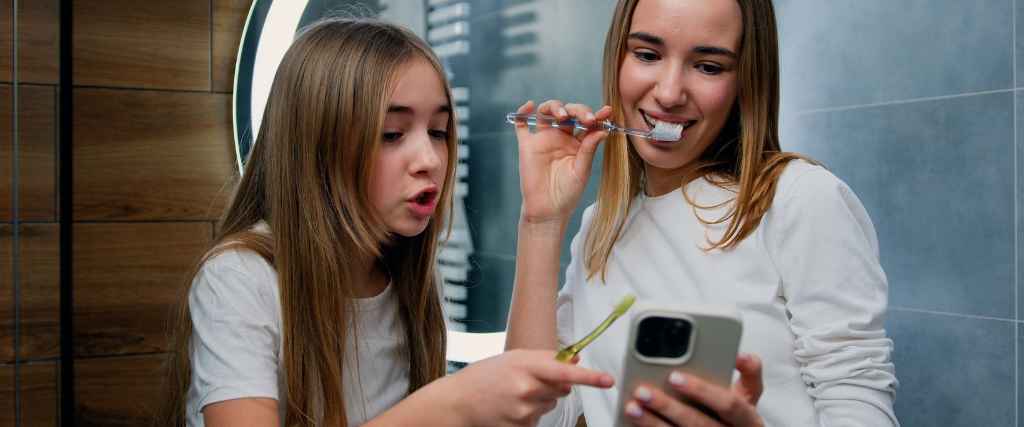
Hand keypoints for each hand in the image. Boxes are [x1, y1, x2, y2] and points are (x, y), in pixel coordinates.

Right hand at [445, 349, 613, 426]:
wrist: (458, 402)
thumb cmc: (485, 376)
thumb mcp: (514, 358)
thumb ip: (546, 357)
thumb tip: (576, 358)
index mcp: (525, 366)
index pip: (565, 371)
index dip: (589, 377)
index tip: (607, 380)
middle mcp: (526, 389)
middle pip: (563, 388)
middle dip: (554, 384)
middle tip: (528, 381)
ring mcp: (524, 412)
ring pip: (551, 404)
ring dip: (540, 400)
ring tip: (514, 395)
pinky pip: (539, 419)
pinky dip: (529, 414)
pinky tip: (511, 408)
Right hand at [512, 100, 611, 224]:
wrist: (548, 210)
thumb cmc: (567, 193)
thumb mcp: (582, 170)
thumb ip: (589, 149)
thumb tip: (602, 129)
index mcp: (578, 142)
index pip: (587, 122)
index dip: (597, 115)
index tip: (607, 111)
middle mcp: (561, 136)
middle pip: (568, 112)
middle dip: (578, 111)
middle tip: (587, 119)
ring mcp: (543, 139)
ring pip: (546, 112)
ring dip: (555, 107)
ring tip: (563, 116)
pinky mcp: (527, 145)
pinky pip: (521, 125)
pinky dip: (523, 112)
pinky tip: (530, 106)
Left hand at [623, 354, 763, 426]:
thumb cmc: (737, 413)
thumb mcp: (750, 394)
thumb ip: (749, 372)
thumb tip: (741, 355)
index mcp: (748, 419)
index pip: (729, 404)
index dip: (702, 390)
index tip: (674, 376)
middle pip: (697, 424)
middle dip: (668, 407)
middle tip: (642, 391)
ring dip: (652, 423)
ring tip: (632, 406)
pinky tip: (634, 422)